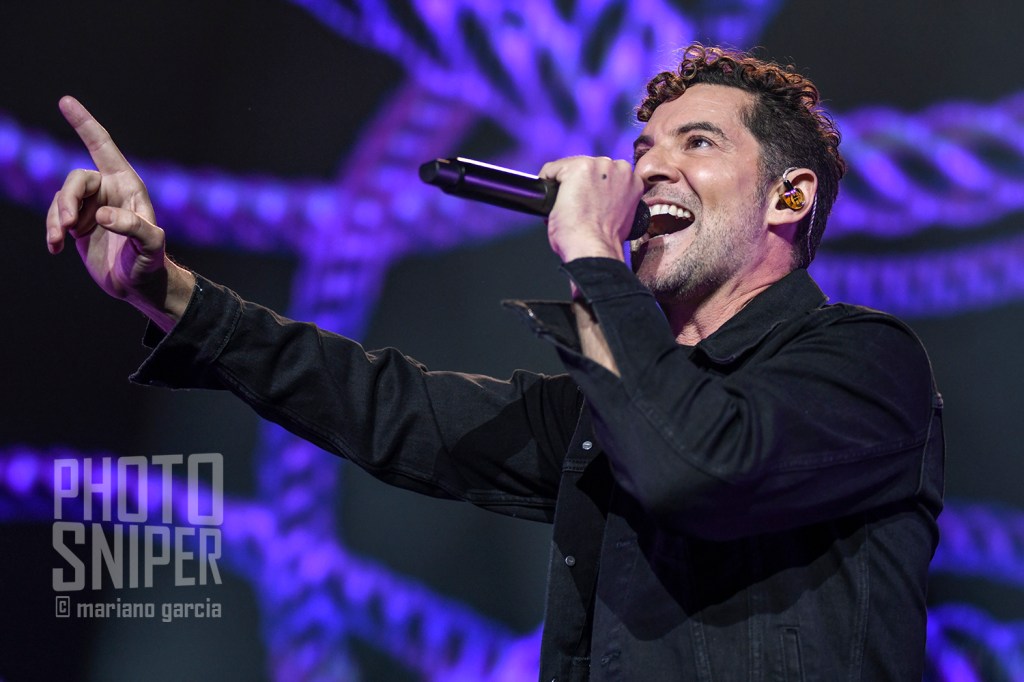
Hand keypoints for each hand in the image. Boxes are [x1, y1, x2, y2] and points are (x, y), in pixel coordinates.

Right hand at [45, 96, 192, 330]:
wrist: (140, 286)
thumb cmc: (152, 263)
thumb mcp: (151, 246)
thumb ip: (134, 228)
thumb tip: (101, 216)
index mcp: (128, 186)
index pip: (103, 147)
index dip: (84, 124)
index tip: (65, 101)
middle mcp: (108, 191)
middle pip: (75, 180)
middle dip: (66, 200)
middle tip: (64, 227)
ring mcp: (90, 208)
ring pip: (60, 200)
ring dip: (54, 219)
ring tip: (58, 242)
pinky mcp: (77, 225)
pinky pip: (54, 218)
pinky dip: (51, 231)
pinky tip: (55, 248)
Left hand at [538, 156, 642, 262]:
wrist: (594, 248)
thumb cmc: (604, 241)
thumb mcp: (619, 216)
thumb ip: (612, 201)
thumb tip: (598, 202)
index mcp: (631, 180)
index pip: (605, 175)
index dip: (591, 189)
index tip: (584, 202)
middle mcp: (618, 168)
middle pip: (589, 168)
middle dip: (579, 184)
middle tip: (572, 205)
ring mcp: (598, 165)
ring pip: (571, 167)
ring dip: (564, 183)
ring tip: (562, 204)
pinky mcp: (578, 168)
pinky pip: (552, 169)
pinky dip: (545, 181)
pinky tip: (547, 197)